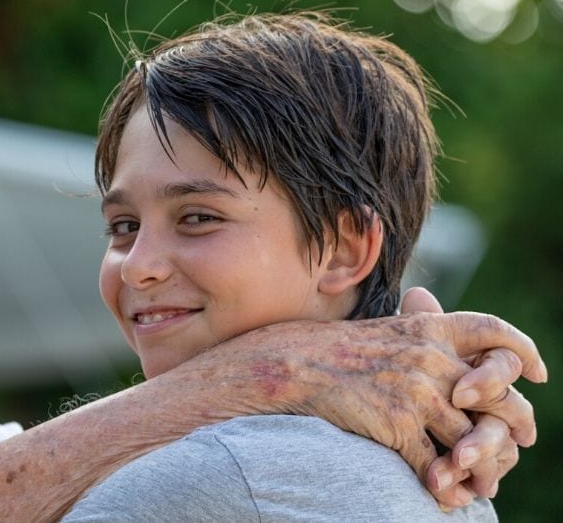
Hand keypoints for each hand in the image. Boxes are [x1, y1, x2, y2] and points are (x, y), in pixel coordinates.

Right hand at [233, 290, 545, 498]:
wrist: (289, 364)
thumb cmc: (331, 350)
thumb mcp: (381, 330)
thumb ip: (417, 336)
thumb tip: (444, 351)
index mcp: (426, 329)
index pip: (492, 332)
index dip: (522, 350)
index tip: (536, 373)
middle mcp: (428, 357)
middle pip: (496, 394)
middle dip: (515, 423)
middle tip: (522, 441)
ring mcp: (415, 391)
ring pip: (472, 438)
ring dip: (484, 467)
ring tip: (486, 484)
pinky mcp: (396, 422)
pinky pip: (435, 462)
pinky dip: (446, 484)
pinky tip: (446, 494)